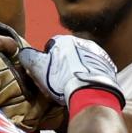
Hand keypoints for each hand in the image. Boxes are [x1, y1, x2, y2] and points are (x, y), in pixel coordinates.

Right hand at [0, 34, 122, 106]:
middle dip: (63, 65)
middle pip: (68, 54)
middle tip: (59, 82)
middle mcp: (82, 42)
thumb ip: (28, 57)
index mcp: (64, 40)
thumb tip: (23, 52)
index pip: (50, 48)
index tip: (47, 75)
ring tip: (73, 87)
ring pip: (82, 62)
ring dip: (77, 70)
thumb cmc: (62, 80)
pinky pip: (95, 70)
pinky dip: (90, 77)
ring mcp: (97, 53)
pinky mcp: (108, 66)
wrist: (91, 92)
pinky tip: (85, 88)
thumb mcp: (38, 68)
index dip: (46, 62)